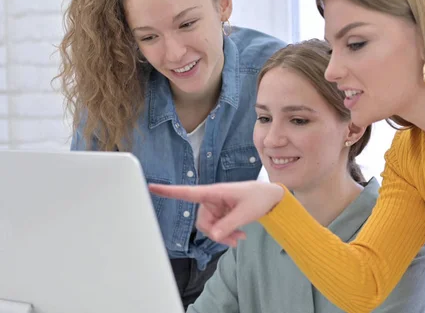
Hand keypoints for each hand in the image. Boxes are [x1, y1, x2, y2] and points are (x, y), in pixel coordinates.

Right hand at [148, 181, 284, 246]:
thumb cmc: (259, 198)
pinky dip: (226, 235)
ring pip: (209, 228)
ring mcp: (216, 207)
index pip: (188, 192)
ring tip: (239, 238)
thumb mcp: (246, 212)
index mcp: (214, 192)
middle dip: (215, 234)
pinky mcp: (221, 213)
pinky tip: (239, 236)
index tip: (151, 187)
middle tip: (234, 241)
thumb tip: (213, 236)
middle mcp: (211, 199)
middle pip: (202, 222)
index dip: (169, 191)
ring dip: (222, 236)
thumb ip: (229, 225)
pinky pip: (216, 228)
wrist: (271, 197)